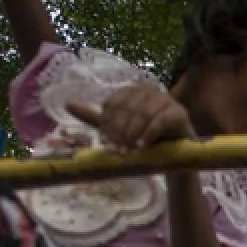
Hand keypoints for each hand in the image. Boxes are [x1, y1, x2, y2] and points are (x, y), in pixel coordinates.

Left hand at [67, 84, 194, 152]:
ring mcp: (165, 100)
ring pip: (142, 114)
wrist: (175, 155)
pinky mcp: (179, 112)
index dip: (107, 124)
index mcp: (131, 91)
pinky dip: (148, 134)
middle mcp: (148, 91)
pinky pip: (160, 121)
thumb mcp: (118, 130)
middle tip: (115, 151)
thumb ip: (96, 118)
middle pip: (127, 108)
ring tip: (127, 152)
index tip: (105, 143)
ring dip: (132, 135)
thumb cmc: (146, 140)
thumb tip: (67, 104)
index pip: (113, 103)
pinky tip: (141, 147)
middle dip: (118, 132)